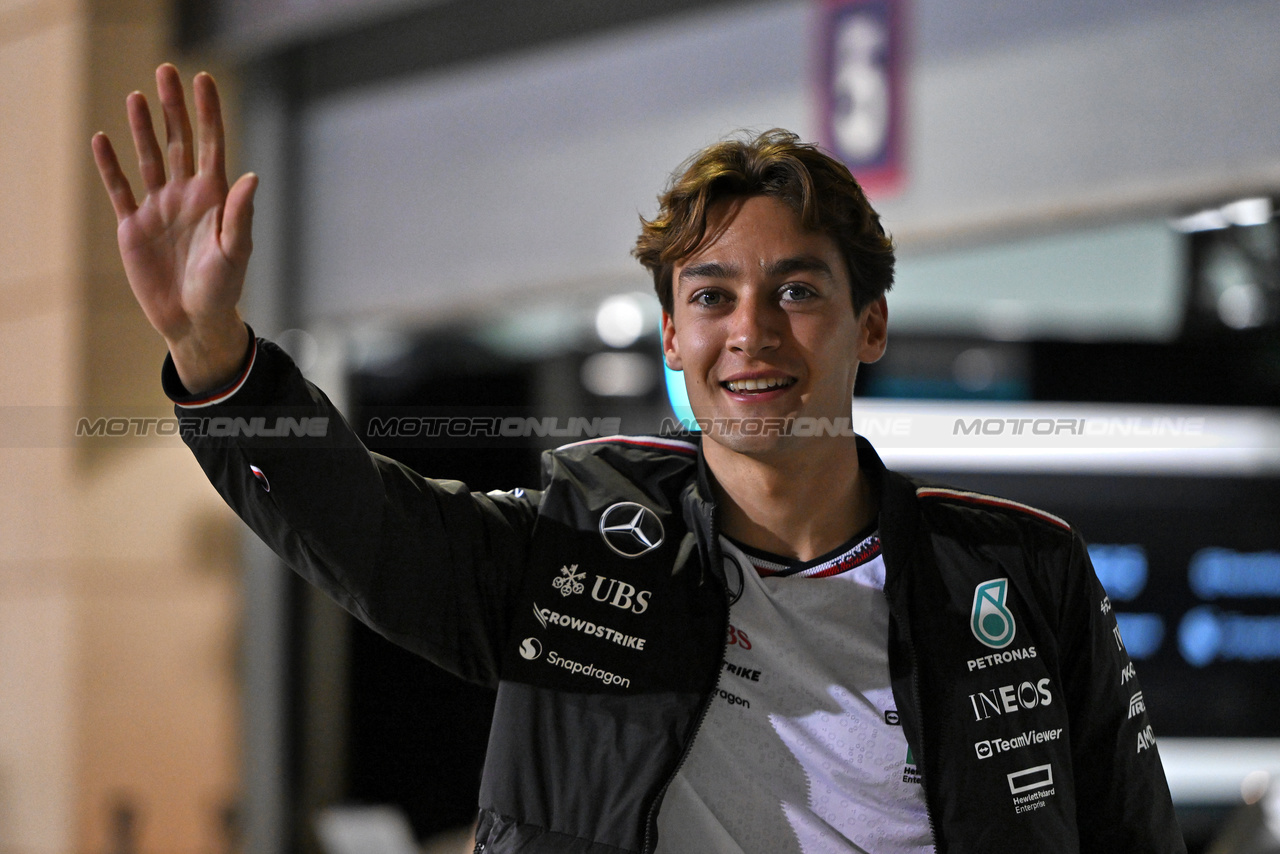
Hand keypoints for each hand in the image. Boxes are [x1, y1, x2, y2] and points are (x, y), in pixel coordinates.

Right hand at [92, 64, 255, 393]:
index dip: (207, 112)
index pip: (211, 144)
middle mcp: (186, 196)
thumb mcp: (235, 252)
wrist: (194, 320)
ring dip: (143, 128)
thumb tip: (250, 175)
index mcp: (214, 198)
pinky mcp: (134, 227)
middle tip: (166, 70)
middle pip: (178, 141)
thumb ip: (240, 214)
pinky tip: (102, 140)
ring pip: (149, 158)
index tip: (203, 78)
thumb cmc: (223, 289)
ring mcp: (159, 208)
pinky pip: (120, 189)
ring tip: (137, 96)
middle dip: (173, 107)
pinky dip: (110, 166)